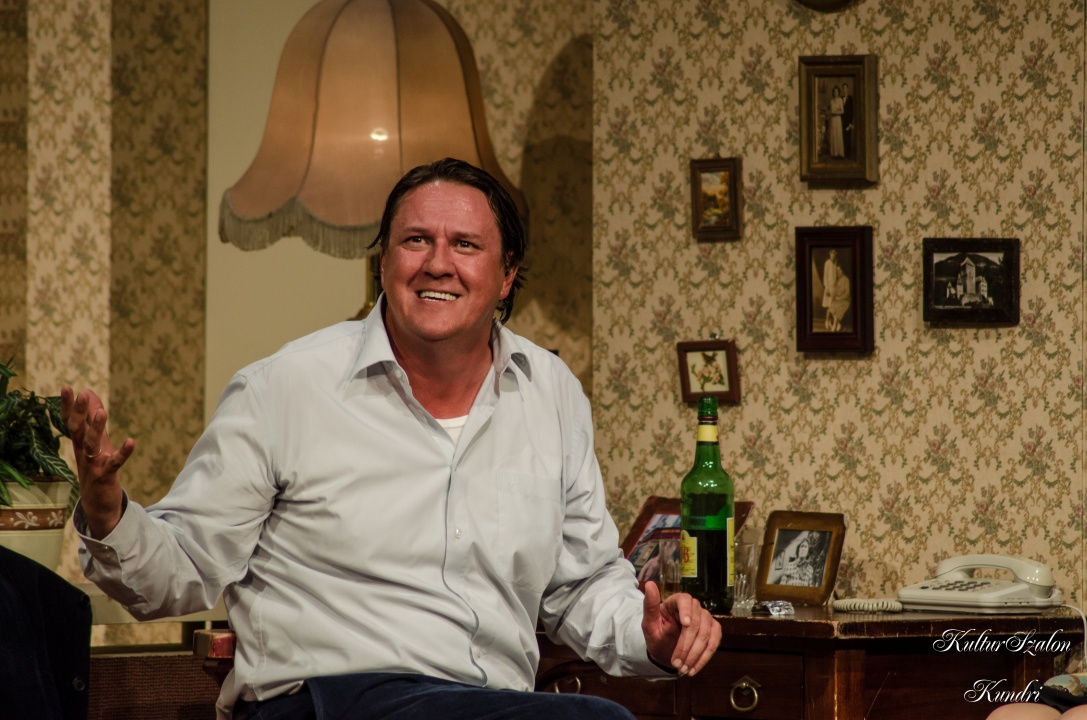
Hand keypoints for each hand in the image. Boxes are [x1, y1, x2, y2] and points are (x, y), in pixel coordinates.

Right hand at [60, 386, 134, 538]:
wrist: (98, 505)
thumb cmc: (96, 469)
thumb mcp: (95, 443)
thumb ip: (93, 419)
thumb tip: (90, 394)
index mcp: (79, 445)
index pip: (70, 422)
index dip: (68, 406)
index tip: (67, 387)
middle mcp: (82, 454)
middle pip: (77, 431)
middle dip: (80, 413)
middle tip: (83, 394)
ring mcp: (92, 466)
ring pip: (91, 446)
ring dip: (96, 430)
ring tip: (103, 412)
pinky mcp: (105, 478)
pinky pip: (114, 464)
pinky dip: (122, 453)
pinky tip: (131, 441)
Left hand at [641, 582, 720, 675]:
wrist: (664, 650)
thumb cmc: (656, 634)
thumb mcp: (649, 623)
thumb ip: (650, 605)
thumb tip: (649, 584)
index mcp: (676, 601)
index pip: (685, 600)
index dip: (686, 611)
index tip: (685, 624)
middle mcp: (693, 607)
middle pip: (696, 622)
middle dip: (686, 645)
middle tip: (676, 663)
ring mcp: (705, 618)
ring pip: (707, 634)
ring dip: (695, 654)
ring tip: (683, 669)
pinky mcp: (713, 630)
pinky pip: (714, 642)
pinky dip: (705, 657)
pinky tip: (694, 668)